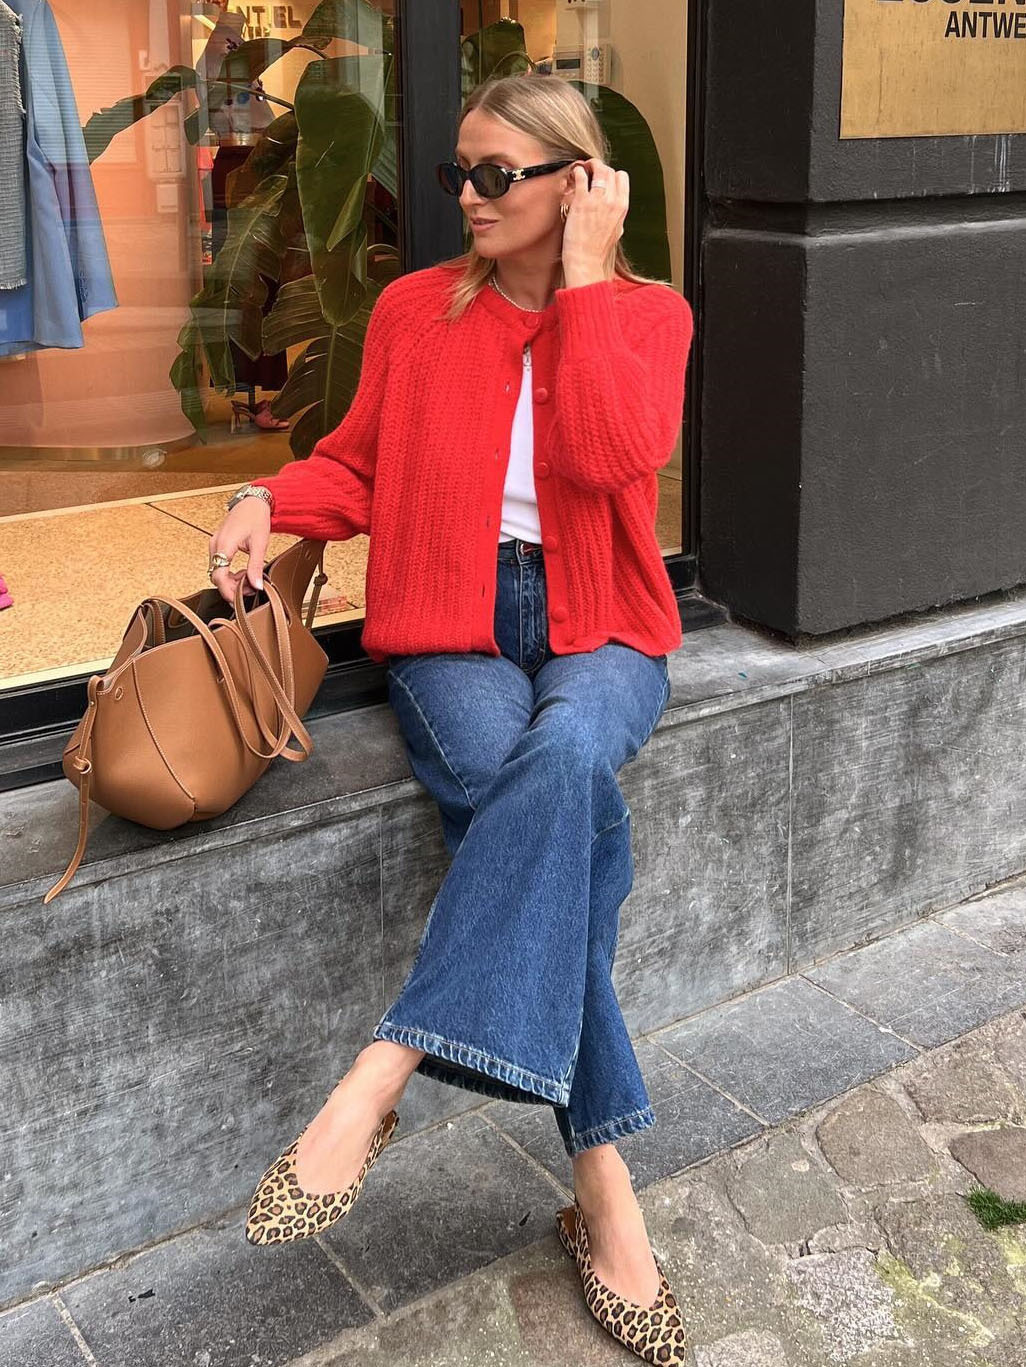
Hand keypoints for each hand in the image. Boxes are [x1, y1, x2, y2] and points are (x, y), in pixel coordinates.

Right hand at [208, 499, 270, 604]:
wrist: (253, 501)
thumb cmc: (256, 517)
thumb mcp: (260, 543)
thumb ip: (256, 566)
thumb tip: (257, 586)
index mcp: (224, 544)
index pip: (219, 576)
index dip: (228, 591)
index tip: (239, 600)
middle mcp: (215, 545)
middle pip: (216, 576)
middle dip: (232, 587)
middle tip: (250, 588)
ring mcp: (215, 545)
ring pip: (217, 572)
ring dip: (231, 581)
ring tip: (249, 578)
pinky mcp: (218, 545)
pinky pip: (219, 565)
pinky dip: (230, 573)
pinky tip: (243, 571)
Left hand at [560, 157, 627, 281]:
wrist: (586, 261)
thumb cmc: (598, 250)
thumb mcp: (616, 231)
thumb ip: (617, 216)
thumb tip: (615, 209)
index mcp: (622, 207)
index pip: (622, 177)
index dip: (611, 175)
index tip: (603, 178)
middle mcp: (612, 201)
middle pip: (609, 171)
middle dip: (599, 168)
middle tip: (590, 171)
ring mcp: (597, 200)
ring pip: (598, 169)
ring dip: (589, 165)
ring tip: (582, 169)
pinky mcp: (582, 201)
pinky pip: (581, 176)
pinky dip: (577, 171)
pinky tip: (574, 174)